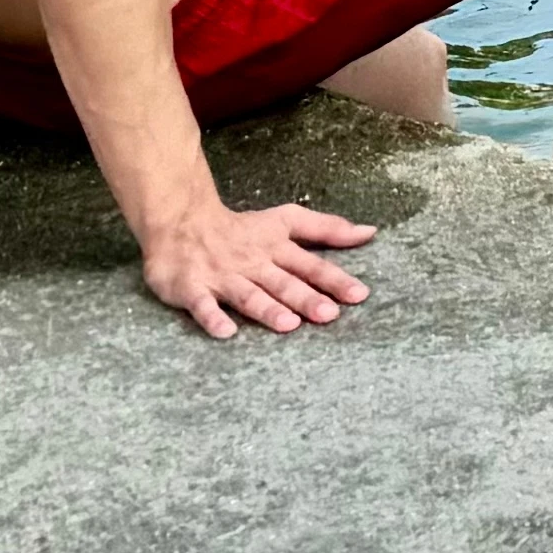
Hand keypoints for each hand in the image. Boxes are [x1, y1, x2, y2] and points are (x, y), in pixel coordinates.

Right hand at [140, 198, 376, 336]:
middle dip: (306, 298)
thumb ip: (326, 228)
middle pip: (283, 283)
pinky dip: (213, 318)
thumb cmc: (241, 228)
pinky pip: (202, 306)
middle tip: (329, 315)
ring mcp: (222, 277)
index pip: (311, 265)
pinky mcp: (191, 288)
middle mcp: (253, 264)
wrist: (182, 221)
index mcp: (276, 249)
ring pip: (248, 295)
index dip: (335, 279)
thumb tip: (370, 232)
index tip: (359, 295)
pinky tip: (226, 332)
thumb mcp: (285, 220)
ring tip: (289, 324)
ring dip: (267, 309)